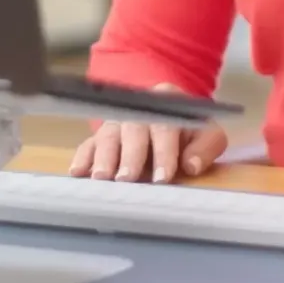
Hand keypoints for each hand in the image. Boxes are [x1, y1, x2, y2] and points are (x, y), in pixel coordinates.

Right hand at [68, 83, 228, 183]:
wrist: (167, 115)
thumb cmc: (189, 131)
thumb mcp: (207, 135)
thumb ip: (205, 147)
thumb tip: (192, 165)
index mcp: (166, 103)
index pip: (164, 127)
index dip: (164, 152)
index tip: (164, 177)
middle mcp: (137, 110)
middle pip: (132, 130)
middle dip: (130, 156)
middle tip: (126, 179)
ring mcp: (116, 123)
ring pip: (107, 136)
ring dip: (103, 158)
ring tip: (101, 178)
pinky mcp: (99, 136)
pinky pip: (87, 145)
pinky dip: (82, 158)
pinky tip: (77, 172)